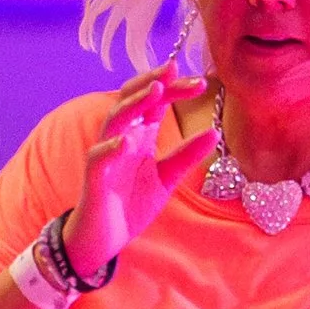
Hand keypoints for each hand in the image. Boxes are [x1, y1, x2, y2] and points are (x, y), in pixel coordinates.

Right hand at [60, 64, 208, 276]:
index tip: (200, 81)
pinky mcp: (95, 177)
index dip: (174, 88)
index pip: (155, 101)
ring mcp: (106, 154)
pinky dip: (112, 147)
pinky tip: (126, 141)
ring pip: (116, 119)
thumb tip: (214, 132)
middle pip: (134, 99)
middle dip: (155, 83)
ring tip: (155, 90)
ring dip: (134, 103)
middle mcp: (121, 137)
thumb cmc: (131, 203)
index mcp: (139, 134)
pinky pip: (100, 157)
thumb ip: (187, 155)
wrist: (105, 237)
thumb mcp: (166, 178)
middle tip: (177, 71)